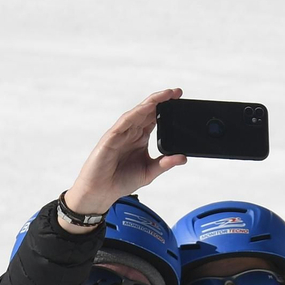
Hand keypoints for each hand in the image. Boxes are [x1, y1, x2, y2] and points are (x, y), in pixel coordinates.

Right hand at [62, 89, 186, 218]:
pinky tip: (147, 107)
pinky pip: (125, 121)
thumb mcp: (149, 172)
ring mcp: (121, 133)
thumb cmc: (121, 181)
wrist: (101, 191)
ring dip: (152, 102)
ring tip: (166, 95)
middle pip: (148, 111)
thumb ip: (165, 164)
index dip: (168, 109)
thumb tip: (183, 158)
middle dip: (163, 100)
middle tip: (178, 92)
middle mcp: (131, 132)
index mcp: (141, 138)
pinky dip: (136, 113)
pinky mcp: (112, 137)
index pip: (156, 119)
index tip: (181, 101)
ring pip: (138, 112)